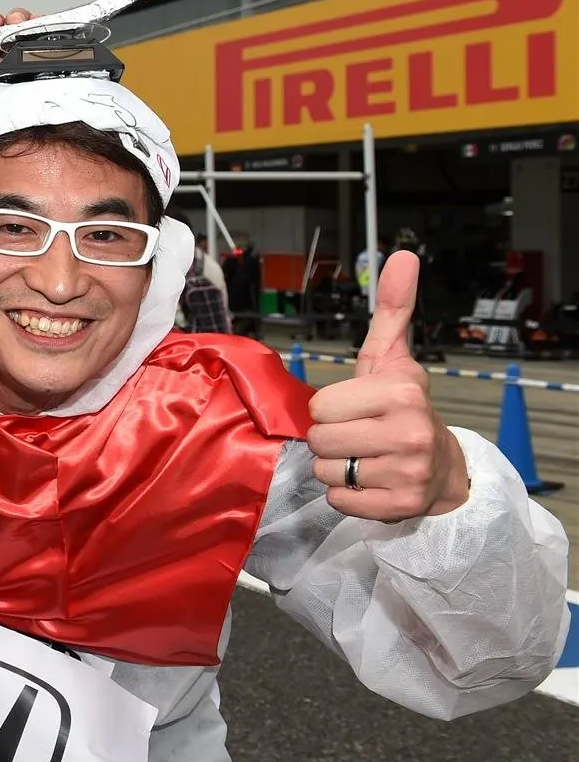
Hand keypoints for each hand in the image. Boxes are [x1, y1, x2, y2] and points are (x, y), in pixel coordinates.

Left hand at [306, 251, 468, 519]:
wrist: (442, 466)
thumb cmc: (401, 406)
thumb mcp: (393, 357)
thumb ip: (392, 309)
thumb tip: (403, 255)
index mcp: (401, 391)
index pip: (320, 406)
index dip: (329, 409)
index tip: (355, 409)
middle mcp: (409, 431)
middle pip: (319, 440)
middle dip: (331, 439)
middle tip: (358, 435)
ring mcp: (408, 472)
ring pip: (326, 472)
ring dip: (337, 468)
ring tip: (366, 457)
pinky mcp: (400, 506)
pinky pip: (339, 501)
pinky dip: (347, 496)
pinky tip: (371, 481)